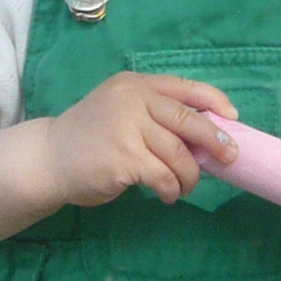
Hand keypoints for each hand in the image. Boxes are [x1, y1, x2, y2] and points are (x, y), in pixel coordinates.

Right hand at [46, 71, 237, 209]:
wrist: (48, 160)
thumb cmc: (90, 139)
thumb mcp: (120, 111)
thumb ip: (154, 114)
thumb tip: (205, 135)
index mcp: (135, 85)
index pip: (185, 88)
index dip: (214, 103)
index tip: (232, 118)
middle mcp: (132, 101)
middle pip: (189, 121)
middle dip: (214, 141)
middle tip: (229, 158)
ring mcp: (127, 129)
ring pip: (179, 154)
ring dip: (190, 176)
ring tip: (185, 187)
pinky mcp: (123, 159)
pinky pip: (163, 177)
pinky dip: (171, 189)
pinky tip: (167, 195)